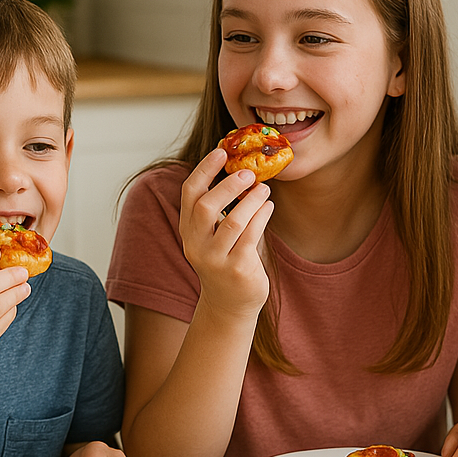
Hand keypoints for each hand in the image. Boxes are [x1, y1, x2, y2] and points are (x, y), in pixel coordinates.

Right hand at [178, 148, 272, 319]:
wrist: (230, 305)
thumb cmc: (225, 261)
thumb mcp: (213, 236)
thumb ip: (219, 209)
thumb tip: (240, 169)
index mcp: (188, 231)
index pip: (190, 193)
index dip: (204, 169)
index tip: (221, 151)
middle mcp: (196, 245)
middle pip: (206, 205)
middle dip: (228, 185)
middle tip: (248, 172)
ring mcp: (216, 259)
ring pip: (233, 220)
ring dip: (251, 199)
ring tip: (264, 188)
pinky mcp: (238, 270)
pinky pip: (251, 235)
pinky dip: (262, 215)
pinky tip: (269, 206)